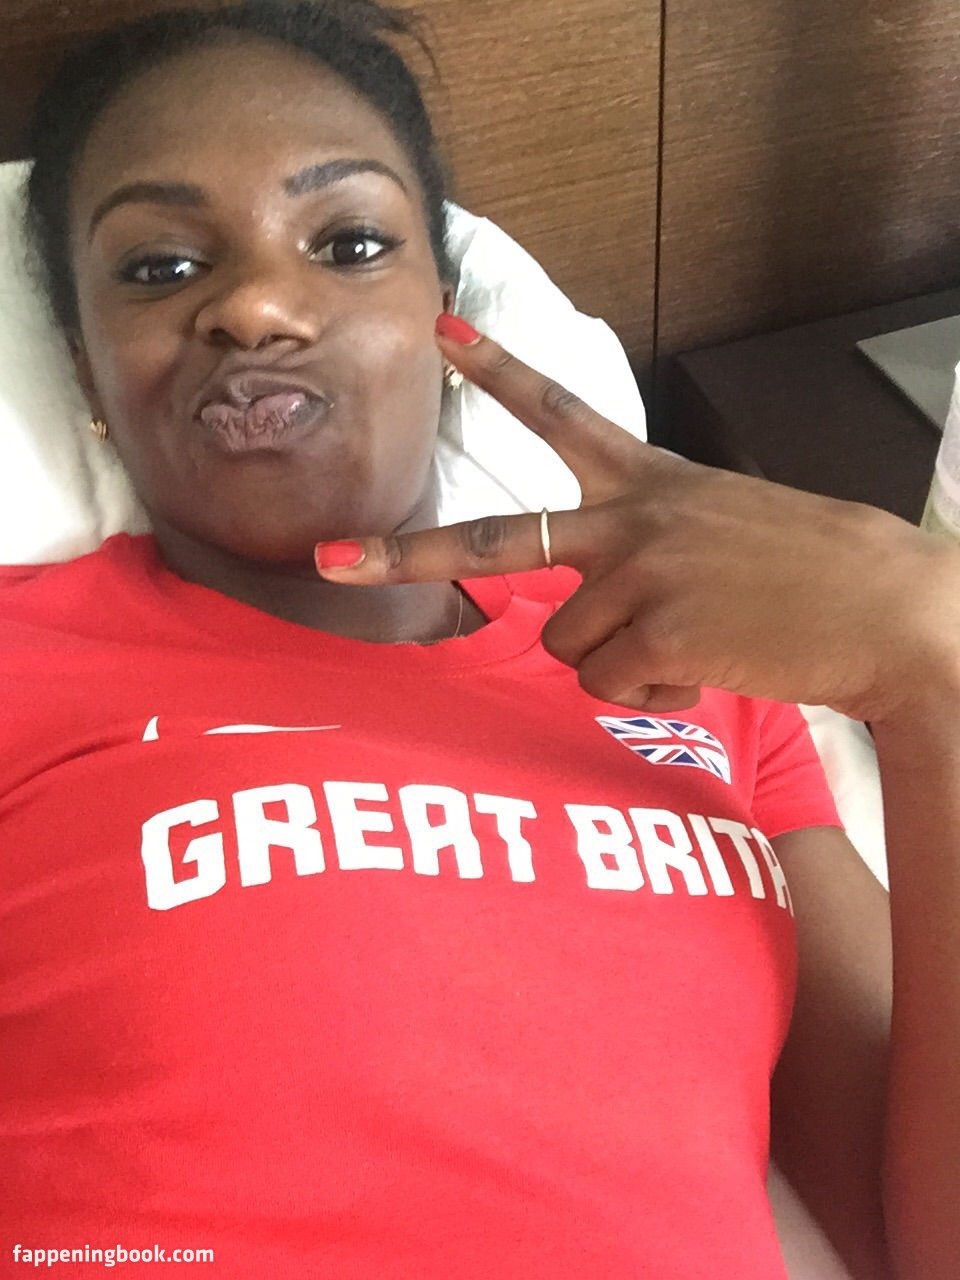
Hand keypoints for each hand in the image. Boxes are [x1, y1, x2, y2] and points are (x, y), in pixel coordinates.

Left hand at [316, 318, 959, 720]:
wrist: (887, 610)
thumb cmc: (809, 571)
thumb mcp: (721, 527)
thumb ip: (646, 544)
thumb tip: (584, 617)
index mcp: (652, 480)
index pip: (562, 411)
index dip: (500, 372)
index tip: (444, 331)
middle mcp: (633, 518)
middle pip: (498, 539)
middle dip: (404, 554)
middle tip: (329, 560)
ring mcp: (641, 573)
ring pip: (566, 645)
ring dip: (617, 662)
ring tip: (691, 643)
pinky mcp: (657, 632)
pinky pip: (609, 684)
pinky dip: (650, 693)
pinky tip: (704, 669)